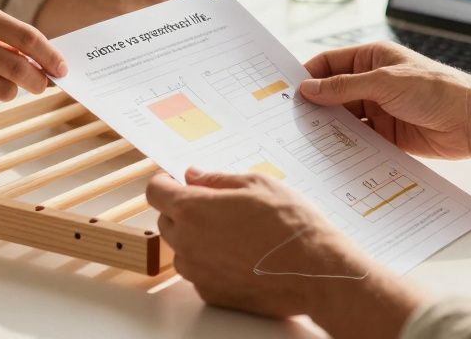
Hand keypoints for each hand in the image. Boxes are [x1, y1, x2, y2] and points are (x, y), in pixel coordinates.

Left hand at [146, 169, 424, 337]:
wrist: (315, 270)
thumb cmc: (290, 224)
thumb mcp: (256, 184)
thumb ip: (216, 179)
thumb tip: (193, 175)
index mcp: (193, 210)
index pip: (155, 192)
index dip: (164, 182)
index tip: (174, 181)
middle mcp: (188, 243)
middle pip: (166, 220)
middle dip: (182, 209)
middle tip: (214, 205)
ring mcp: (198, 272)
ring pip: (180, 249)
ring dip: (194, 237)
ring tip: (231, 232)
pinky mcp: (211, 294)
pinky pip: (199, 272)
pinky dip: (210, 262)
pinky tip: (239, 255)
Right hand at [301, 41, 470, 159]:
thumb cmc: (434, 89)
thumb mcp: (384, 83)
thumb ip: (343, 87)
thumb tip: (308, 90)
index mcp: (371, 59)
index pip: (329, 64)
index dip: (308, 76)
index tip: (285, 92)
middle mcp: (372, 83)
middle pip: (333, 93)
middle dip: (315, 105)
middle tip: (289, 120)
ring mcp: (379, 109)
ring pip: (344, 118)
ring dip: (329, 127)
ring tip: (305, 139)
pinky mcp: (387, 134)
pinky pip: (359, 139)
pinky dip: (346, 145)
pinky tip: (330, 153)